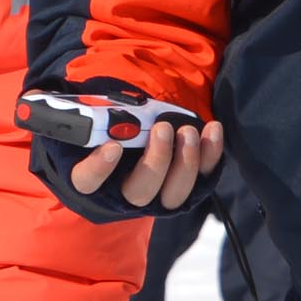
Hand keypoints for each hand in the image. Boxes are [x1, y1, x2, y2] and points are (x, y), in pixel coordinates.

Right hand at [71, 117, 224, 210]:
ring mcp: (157, 195)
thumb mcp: (93, 124)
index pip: (87, 182)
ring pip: (173, 194)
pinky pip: (202, 178)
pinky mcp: (184, 186)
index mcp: (93, 178)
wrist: (133, 143)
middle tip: (163, 129)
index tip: (113, 147)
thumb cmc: (106, 131)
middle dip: (156, 161)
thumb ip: (94, 118)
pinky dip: (210, 155)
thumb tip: (101, 105)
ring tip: (188, 132)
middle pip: (140, 191)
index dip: (99, 168)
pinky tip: (212, 130)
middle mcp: (124, 193)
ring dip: (185, 162)